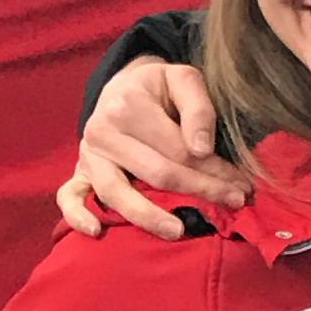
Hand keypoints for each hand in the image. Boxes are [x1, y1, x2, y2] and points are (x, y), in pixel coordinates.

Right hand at [56, 57, 239, 240]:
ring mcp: (88, 155)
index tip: (242, 186)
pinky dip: (77, 216)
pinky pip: (69, 197)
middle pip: (156, 174)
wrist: (121, 87)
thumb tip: (201, 149)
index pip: (179, 150)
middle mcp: (102, 131)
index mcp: (127, 106)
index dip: (214, 171)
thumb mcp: (182, 79)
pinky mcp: (79, 172)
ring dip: (149, 217)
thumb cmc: (157, 88)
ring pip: (117, 193)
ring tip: (179, 232)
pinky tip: (97, 232)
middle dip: (200, 192)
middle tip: (234, 203)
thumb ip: (198, 108)